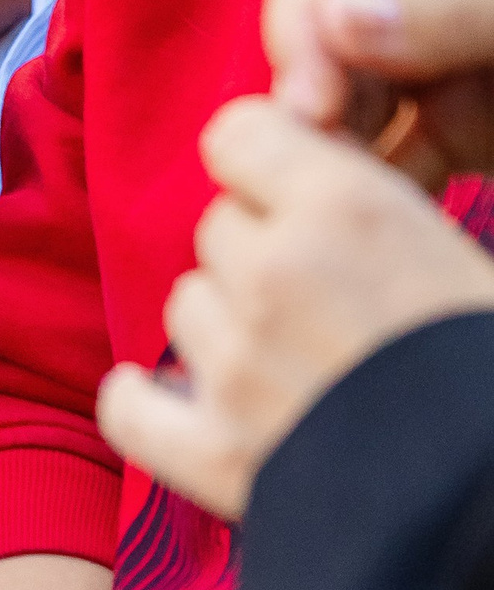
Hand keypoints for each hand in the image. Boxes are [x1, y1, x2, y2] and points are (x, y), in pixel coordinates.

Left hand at [97, 95, 493, 519]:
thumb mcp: (464, 261)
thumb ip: (373, 210)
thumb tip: (318, 186)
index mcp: (347, 208)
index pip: (237, 134)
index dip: (266, 165)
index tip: (296, 197)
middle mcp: (276, 271)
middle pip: (219, 228)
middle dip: (264, 256)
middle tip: (328, 308)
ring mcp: (235, 365)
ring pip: (187, 306)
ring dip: (227, 328)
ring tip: (298, 371)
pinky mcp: (214, 455)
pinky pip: (129, 407)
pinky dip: (146, 406)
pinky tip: (180, 407)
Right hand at [264, 0, 493, 184]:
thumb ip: (447, 9)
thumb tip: (330, 25)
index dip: (296, 16)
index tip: (305, 98)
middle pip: (318, 29)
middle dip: (308, 96)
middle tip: (313, 165)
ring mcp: (430, 55)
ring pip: (346, 103)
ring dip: (334, 151)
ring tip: (344, 202)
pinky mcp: (453, 123)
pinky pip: (396, 160)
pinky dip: (380, 194)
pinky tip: (380, 224)